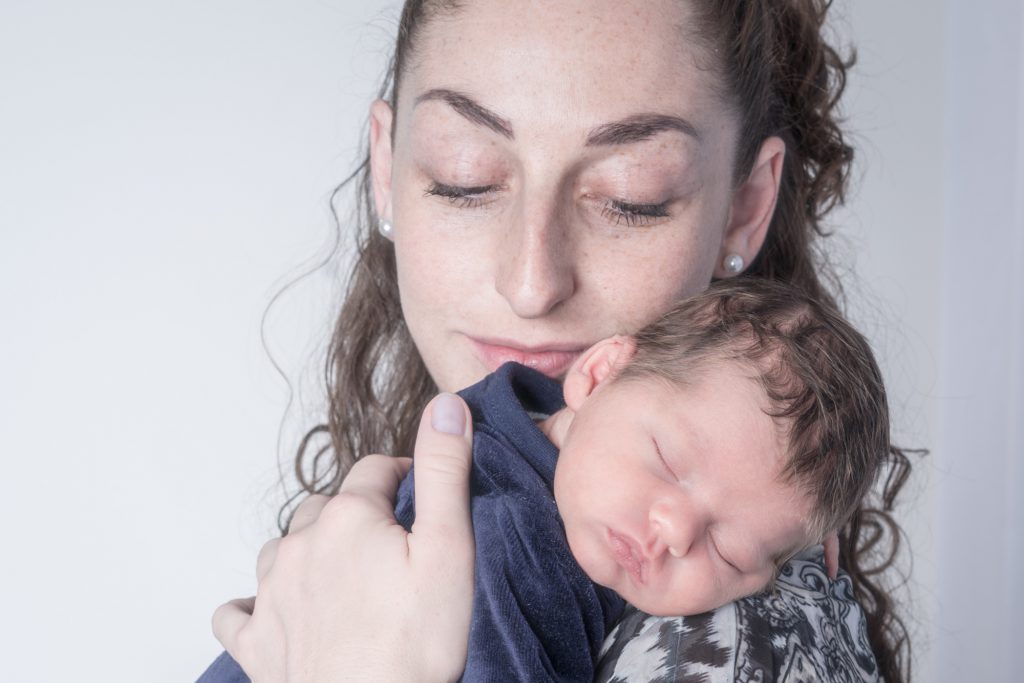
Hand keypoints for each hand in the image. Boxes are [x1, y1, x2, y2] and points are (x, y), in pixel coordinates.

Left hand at [213, 393, 475, 682]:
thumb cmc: (415, 644)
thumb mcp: (449, 549)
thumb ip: (444, 470)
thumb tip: (445, 404)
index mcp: (348, 517)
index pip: (376, 469)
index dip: (404, 476)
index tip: (425, 498)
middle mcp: (300, 545)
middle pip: (328, 505)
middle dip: (358, 513)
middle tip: (392, 546)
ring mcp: (271, 593)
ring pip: (283, 547)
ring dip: (309, 549)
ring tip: (342, 574)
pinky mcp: (255, 641)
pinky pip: (237, 611)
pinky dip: (253, 604)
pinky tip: (273, 611)